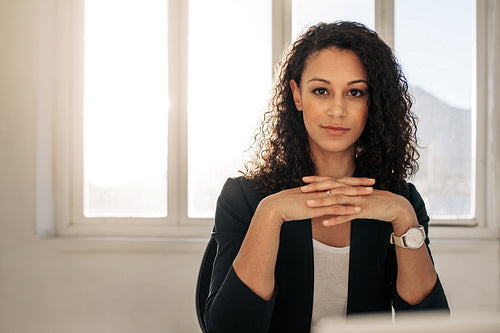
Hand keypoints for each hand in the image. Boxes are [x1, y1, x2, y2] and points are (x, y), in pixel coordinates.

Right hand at [255, 176, 374, 226]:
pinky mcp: (317, 208)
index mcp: (317, 187)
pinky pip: (335, 208)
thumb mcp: (302, 201)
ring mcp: (319, 198)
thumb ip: (311, 201)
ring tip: (370, 194)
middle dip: (359, 183)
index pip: (337, 182)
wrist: (275, 207)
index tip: (362, 180)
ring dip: (357, 194)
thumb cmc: (286, 206)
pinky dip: (347, 208)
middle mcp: (320, 190)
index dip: (350, 181)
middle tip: (372, 182)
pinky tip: (358, 209)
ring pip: (342, 194)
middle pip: (343, 184)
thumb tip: (318, 203)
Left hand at [301, 176, 416, 229]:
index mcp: (351, 187)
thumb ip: (348, 196)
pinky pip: (347, 216)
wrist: (396, 207)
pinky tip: (324, 223)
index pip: (331, 181)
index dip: (317, 180)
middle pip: (331, 188)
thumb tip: (335, 195)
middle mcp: (352, 192)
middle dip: (315, 188)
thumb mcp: (360, 197)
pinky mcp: (363, 211)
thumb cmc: (377, 202)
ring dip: (321, 203)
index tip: (304, 180)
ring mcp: (357, 201)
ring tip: (308, 204)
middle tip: (301, 189)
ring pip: (336, 201)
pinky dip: (335, 219)